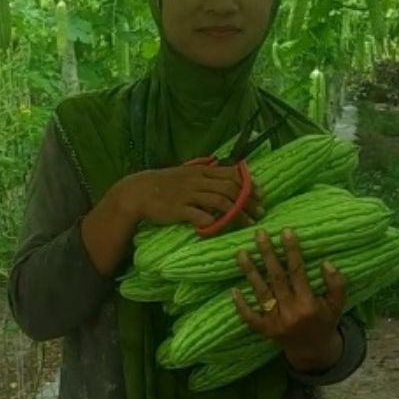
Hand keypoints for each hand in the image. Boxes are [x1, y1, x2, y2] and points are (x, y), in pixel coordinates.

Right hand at [115, 163, 264, 229]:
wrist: (138, 192)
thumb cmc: (163, 184)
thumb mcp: (185, 173)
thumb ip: (204, 174)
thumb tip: (225, 176)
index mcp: (201, 171)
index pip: (231, 174)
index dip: (249, 185)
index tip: (260, 195)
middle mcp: (197, 181)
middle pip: (230, 189)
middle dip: (248, 201)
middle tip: (259, 212)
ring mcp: (188, 195)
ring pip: (219, 202)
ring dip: (237, 213)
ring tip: (248, 223)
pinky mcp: (178, 209)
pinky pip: (199, 215)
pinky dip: (211, 221)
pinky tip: (219, 227)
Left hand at [230, 227, 347, 371]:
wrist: (313, 351)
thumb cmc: (325, 322)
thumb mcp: (338, 304)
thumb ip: (337, 284)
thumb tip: (326, 263)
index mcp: (308, 304)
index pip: (297, 272)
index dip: (291, 251)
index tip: (285, 232)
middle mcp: (290, 312)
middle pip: (276, 278)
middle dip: (267, 254)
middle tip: (259, 234)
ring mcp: (275, 322)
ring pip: (260, 293)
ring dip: (250, 272)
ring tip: (241, 253)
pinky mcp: (264, 331)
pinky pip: (250, 317)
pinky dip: (241, 305)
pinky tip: (233, 290)